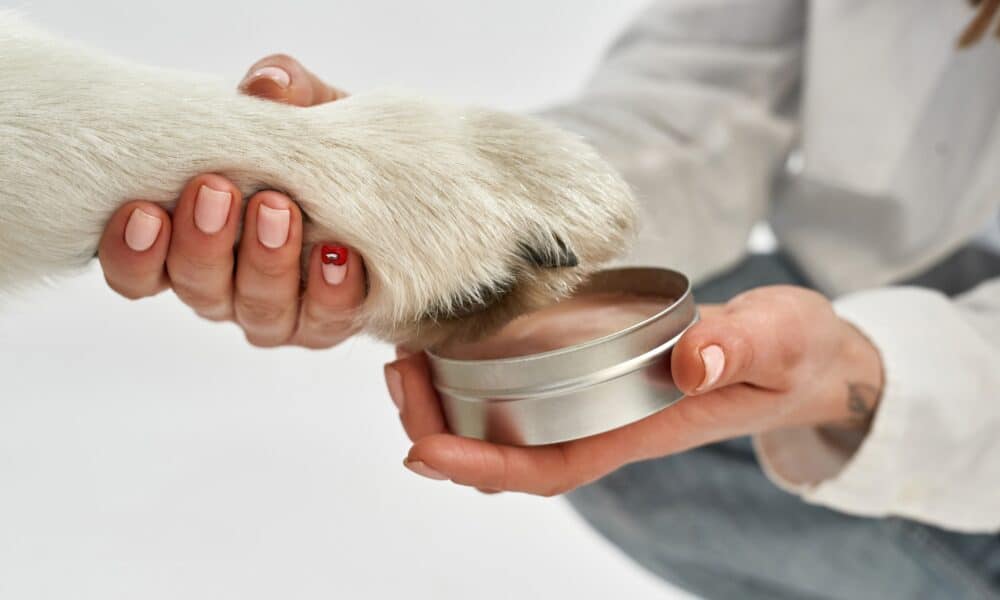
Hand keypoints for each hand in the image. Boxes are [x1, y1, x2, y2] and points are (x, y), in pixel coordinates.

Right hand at [98, 56, 361, 347]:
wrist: (389, 179)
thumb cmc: (322, 145)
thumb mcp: (304, 107)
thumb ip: (282, 88)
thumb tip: (267, 84)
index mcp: (188, 240)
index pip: (135, 268)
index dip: (130, 250)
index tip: (143, 210)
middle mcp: (224, 286)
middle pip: (196, 287)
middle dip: (203, 242)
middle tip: (217, 190)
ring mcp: (276, 310)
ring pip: (257, 310)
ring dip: (266, 261)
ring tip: (278, 210)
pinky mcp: (329, 322)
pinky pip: (325, 320)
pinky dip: (331, 289)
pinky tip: (338, 254)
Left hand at [384, 286, 883, 494]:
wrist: (809, 358)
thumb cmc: (793, 355)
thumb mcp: (780, 340)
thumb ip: (741, 347)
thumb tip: (692, 361)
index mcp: (641, 428)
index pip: (547, 467)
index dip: (480, 467)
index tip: (421, 447)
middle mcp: (609, 423)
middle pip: (508, 453)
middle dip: (442, 429)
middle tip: (399, 375)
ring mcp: (602, 402)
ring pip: (508, 425)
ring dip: (449, 404)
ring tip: (406, 362)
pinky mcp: (601, 375)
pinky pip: (527, 392)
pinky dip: (479, 375)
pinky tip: (454, 343)